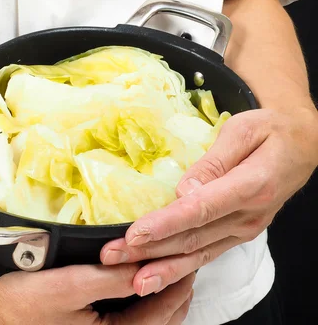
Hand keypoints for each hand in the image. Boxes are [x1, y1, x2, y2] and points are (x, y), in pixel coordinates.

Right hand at [0, 265, 194, 324]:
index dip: (179, 279)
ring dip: (162, 297)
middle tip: (186, 258)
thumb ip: (112, 278)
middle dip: (177, 289)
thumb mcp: (69, 285)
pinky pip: (129, 321)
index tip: (190, 252)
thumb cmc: (24, 304)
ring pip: (148, 322)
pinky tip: (139, 284)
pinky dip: (142, 303)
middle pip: (162, 320)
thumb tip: (147, 264)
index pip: (164, 309)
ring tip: (169, 268)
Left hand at [100, 108, 317, 296]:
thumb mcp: (244, 131)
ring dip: (162, 267)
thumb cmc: (272, 130)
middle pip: (192, 237)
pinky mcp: (239, 232)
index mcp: (250, 186)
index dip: (166, 224)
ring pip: (198, 253)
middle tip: (113, 256)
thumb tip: (184, 189)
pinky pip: (208, 253)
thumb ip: (214, 161)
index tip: (135, 234)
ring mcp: (245, 228)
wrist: (304, 144)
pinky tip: (160, 277)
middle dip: (150, 249)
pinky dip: (182, 269)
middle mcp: (248, 216)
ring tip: (132, 279)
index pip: (200, 210)